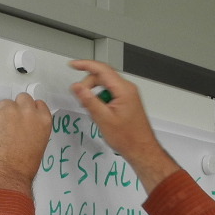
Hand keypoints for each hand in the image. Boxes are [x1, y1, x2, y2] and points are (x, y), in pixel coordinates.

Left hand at [0, 93, 51, 196]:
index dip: (29, 109)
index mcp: (43, 120)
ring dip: (2, 114)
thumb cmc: (24, 166)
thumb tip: (25, 123)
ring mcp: (10, 112)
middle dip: (16, 107)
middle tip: (11, 121)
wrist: (9, 173)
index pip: (37, 103)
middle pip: (22, 97)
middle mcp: (28, 112)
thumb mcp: (39, 143)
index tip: (24, 114)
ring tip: (1, 132)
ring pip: (4, 104)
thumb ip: (34, 127)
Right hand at [67, 60, 179, 191]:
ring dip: (94, 92)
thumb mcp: (103, 119)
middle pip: (103, 76)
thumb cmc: (128, 138)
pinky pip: (110, 93)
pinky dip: (101, 98)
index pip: (102, 69)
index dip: (85, 65)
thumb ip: (89, 100)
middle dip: (88, 84)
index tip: (73, 65)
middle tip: (81, 97)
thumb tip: (77, 87)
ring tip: (91, 108)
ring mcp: (128, 94)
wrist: (141, 149)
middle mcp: (128, 89)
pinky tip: (100, 111)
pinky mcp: (127, 101)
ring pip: (106, 85)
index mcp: (124, 90)